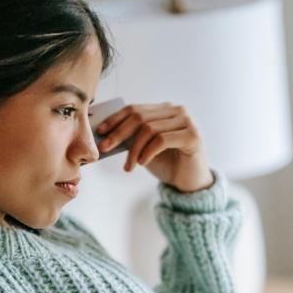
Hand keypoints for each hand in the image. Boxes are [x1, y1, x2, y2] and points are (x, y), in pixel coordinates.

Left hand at [95, 102, 213, 192]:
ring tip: (129, 165)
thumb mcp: (144, 148)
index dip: (115, 119)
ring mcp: (186, 122)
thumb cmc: (167, 164)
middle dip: (119, 133)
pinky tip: (143, 163)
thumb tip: (104, 134)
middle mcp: (177, 111)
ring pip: (149, 129)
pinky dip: (148, 152)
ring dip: (134, 149)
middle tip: (105, 148)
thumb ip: (131, 138)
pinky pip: (162, 139)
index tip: (100, 132)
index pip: (134, 109)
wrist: (190, 182)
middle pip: (139, 117)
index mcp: (164, 110)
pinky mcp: (192, 136)